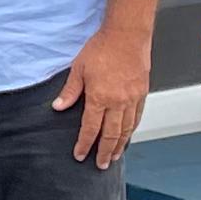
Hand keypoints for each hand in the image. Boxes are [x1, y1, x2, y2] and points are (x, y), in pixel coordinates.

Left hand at [56, 20, 151, 168]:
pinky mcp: (142, 93)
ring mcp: (132, 99)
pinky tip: (127, 135)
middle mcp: (118, 102)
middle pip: (111, 135)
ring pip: (127, 129)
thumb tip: (58, 107)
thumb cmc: (102, 47)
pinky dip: (132, 130)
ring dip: (120, 145)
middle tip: (100, 165)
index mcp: (100, 97)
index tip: (79, 155)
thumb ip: (70, 91)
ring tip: (114, 156)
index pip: (91, 128)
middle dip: (104, 152)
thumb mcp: (79, 68)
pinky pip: (137, 117)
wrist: (127, 34)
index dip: (84, 144)